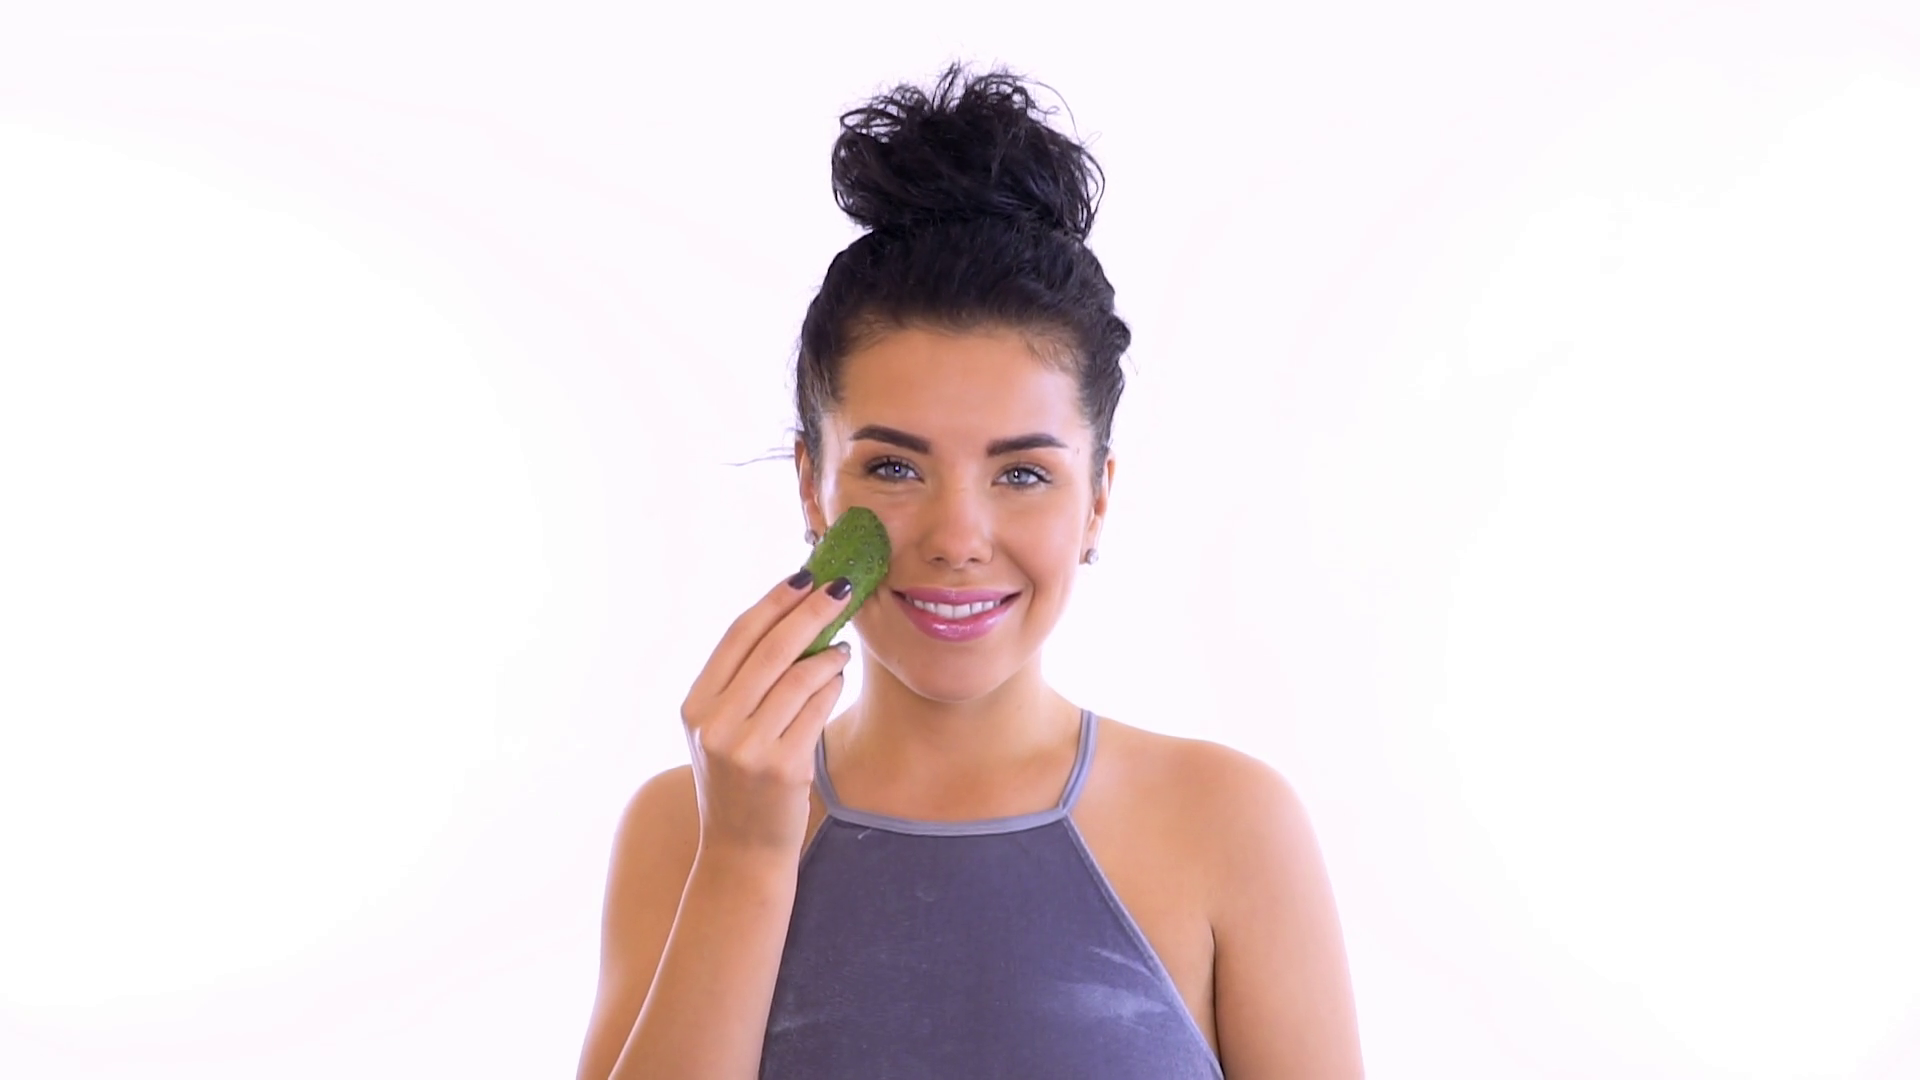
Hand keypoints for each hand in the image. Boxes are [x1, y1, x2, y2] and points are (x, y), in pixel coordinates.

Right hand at [678, 569, 854, 858]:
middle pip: (772, 647)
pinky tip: (838, 677)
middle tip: (840, 588)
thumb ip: (742, 682)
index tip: (803, 575)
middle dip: (811, 610)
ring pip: (800, 676)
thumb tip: (791, 616)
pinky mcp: (783, 767)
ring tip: (840, 646)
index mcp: (695, 706)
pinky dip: (832, 685)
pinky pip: (818, 708)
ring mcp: (748, 747)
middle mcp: (716, 724)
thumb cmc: (738, 783)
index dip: (774, 601)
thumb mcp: (721, 730)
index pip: (738, 636)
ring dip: (828, 652)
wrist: (741, 852)